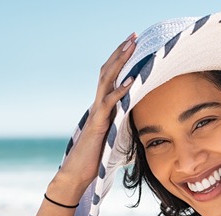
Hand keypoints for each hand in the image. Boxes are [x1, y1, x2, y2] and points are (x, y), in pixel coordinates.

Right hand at [53, 32, 136, 195]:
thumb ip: (126, 129)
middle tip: (134, 35)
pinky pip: (109, 103)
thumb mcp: (117, 139)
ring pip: (106, 81)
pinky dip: (120, 91)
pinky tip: (132, 81)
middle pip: (108, 71)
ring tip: (132, 46)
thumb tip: (143, 130)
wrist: (77, 174)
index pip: (112, 77)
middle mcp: (98, 105)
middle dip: (121, 52)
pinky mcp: (98, 124)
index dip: (122, 61)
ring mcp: (96, 113)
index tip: (134, 45)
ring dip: (120, 62)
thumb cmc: (96, 159)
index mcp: (104, 107)